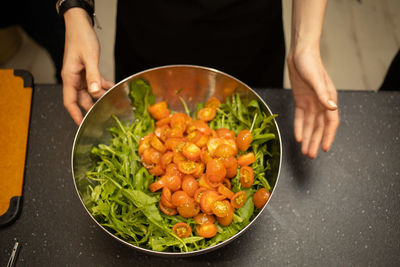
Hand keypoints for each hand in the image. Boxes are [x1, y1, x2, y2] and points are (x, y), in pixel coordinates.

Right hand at [61, 8, 112, 124]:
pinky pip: (96, 83)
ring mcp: (81, 75)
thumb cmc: (81, 38)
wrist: (80, 26)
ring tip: (112, 104)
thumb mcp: (89, 58)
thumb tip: (95, 92)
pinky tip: (114, 89)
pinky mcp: (87, 71)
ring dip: (100, 97)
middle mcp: (74, 79)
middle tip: (104, 117)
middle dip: (92, 108)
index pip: (69, 101)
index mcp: (69, 77)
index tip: (81, 125)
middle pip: (82, 99)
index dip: (75, 115)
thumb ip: (93, 76)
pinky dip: (104, 86)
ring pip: (90, 92)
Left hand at [287, 48, 339, 158]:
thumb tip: (332, 107)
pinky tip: (298, 137)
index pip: (331, 122)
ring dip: (307, 138)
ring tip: (305, 151)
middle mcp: (321, 103)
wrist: (299, 53)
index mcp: (328, 98)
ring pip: (310, 125)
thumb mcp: (315, 79)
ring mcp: (310, 102)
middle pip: (319, 127)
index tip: (325, 148)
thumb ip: (323, 94)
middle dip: (315, 141)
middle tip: (311, 155)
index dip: (328, 136)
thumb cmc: (310, 63)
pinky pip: (300, 117)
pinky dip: (299, 127)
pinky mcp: (300, 100)